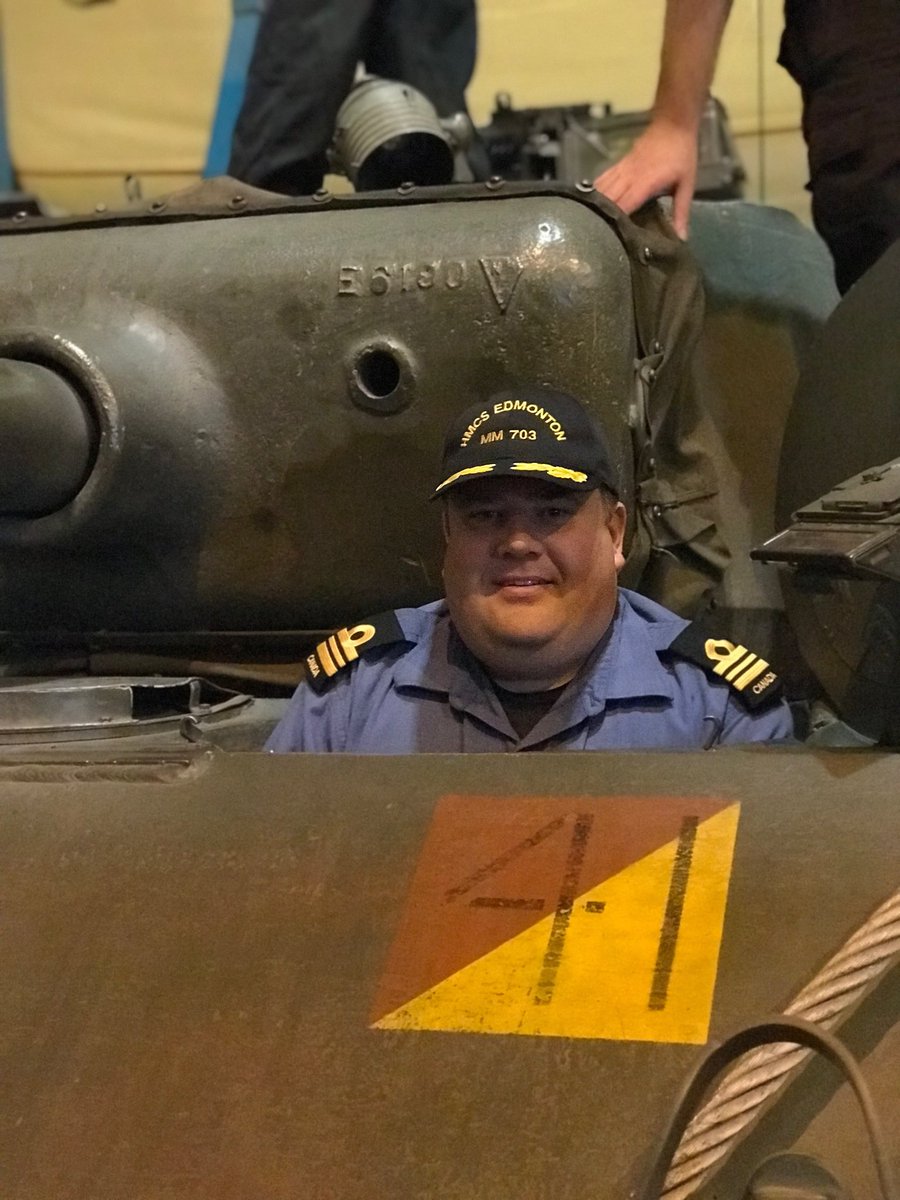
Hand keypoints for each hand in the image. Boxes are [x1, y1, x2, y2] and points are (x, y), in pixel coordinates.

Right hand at [594, 120, 698, 238]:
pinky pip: (602, 180)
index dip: (615, 222)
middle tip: (595, 238)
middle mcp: (628, 177)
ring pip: (601, 190)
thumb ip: (681, 211)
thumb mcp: (686, 184)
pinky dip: (595, 193)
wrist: (673, 123)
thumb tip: (681, 238)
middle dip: (600, 218)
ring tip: (588, 225)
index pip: (624, 205)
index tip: (608, 239)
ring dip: (594, 206)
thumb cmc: (682, 154)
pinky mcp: (618, 164)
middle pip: (608, 200)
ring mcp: (621, 169)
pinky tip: (590, 204)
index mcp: (645, 183)